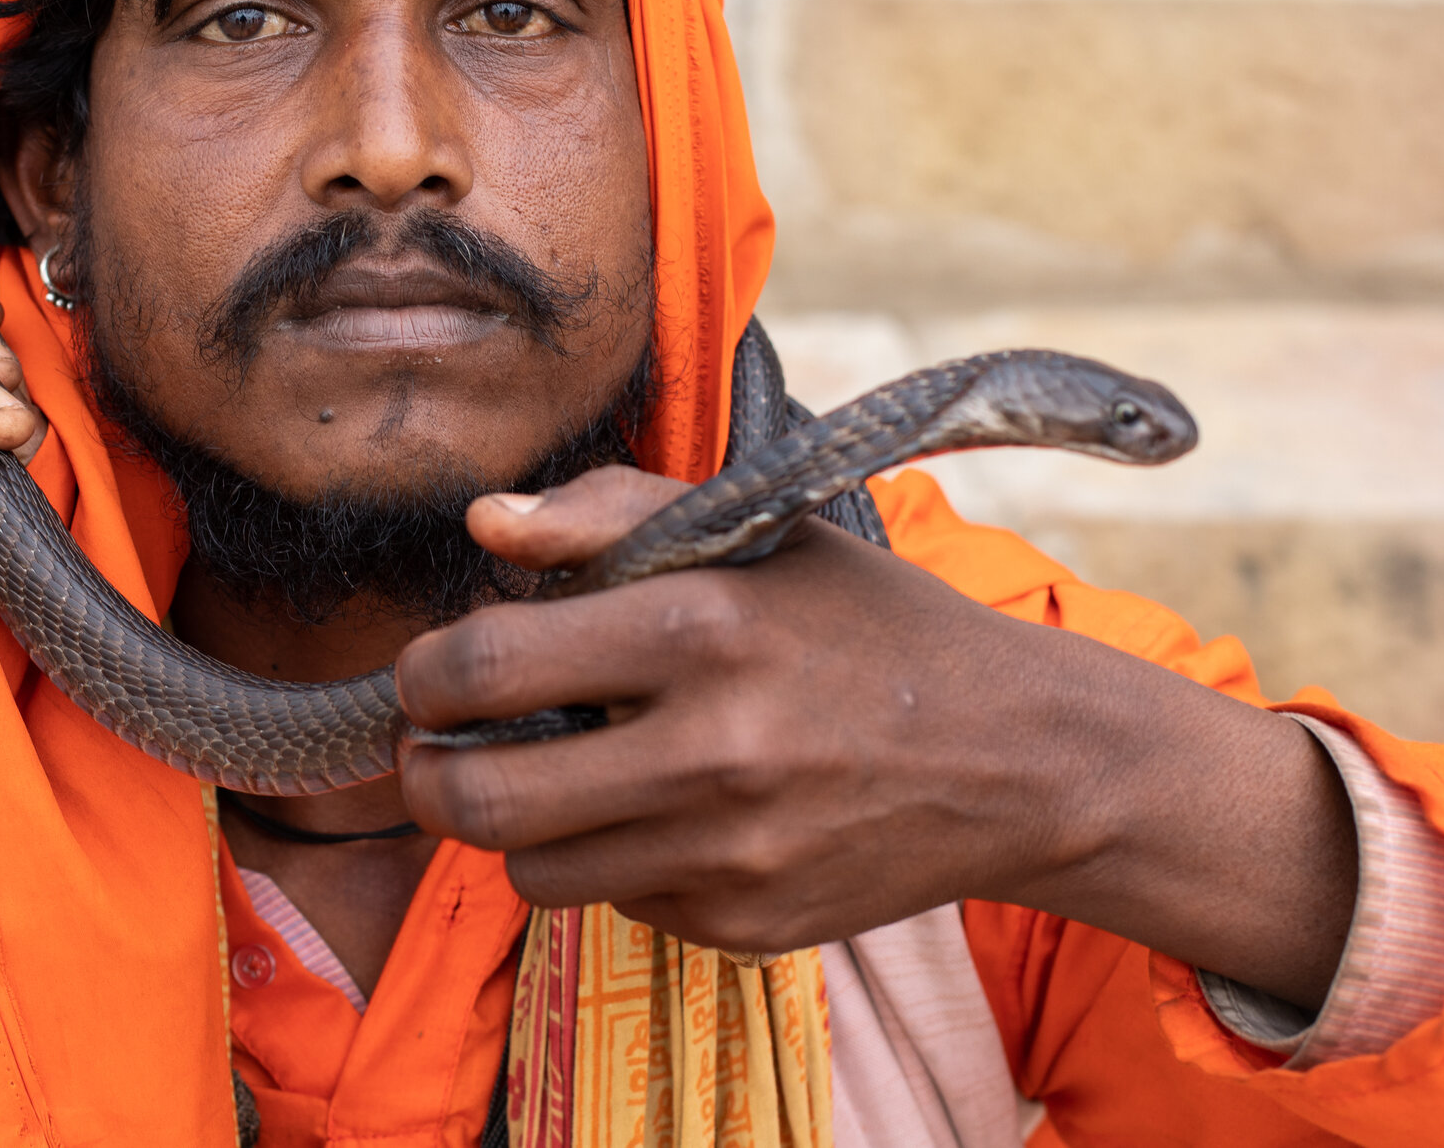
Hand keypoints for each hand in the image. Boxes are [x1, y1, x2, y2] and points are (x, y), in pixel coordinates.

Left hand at [395, 467, 1355, 1006]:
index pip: (482, 667)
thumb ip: (609, 515)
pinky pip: (619, 904)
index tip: (430, 672)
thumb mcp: (755, 533)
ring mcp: (728, 857)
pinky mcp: (747, 929)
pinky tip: (672, 813)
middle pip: (478, 799)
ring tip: (567, 773)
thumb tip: (484, 525)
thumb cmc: (869, 624)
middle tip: (440, 748)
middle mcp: (709, 753)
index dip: (424, 673)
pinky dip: (617, 863)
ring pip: (533, 868)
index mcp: (700, 630)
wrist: (1020, 757)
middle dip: (430, 773)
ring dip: (523, 825)